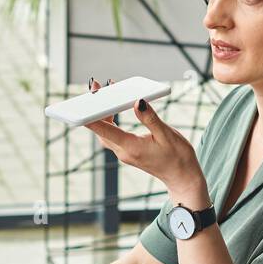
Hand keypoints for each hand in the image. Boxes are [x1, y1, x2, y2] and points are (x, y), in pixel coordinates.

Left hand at [83, 78, 208, 205]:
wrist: (182, 176)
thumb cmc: (178, 156)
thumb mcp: (166, 134)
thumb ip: (150, 118)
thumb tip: (137, 102)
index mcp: (132, 148)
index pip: (105, 131)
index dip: (91, 118)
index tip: (80, 106)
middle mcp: (124, 152)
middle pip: (101, 130)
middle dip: (95, 108)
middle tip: (95, 87)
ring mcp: (125, 153)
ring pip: (105, 133)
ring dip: (101, 114)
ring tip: (104, 93)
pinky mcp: (128, 152)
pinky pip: (113, 135)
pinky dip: (109, 122)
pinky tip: (113, 109)